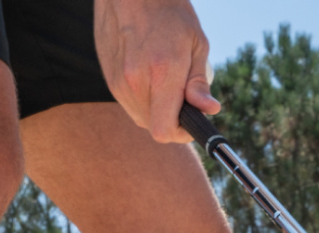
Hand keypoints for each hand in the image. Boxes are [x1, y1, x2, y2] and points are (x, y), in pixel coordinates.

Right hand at [94, 0, 218, 142]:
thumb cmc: (169, 13)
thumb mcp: (195, 44)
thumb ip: (199, 82)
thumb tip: (209, 109)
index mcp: (161, 74)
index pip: (164, 130)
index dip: (181, 133)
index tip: (190, 121)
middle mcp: (135, 81)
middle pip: (153, 126)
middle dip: (171, 119)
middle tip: (181, 97)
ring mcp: (118, 80)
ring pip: (140, 116)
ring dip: (156, 109)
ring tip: (163, 80)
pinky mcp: (109, 76)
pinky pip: (129, 102)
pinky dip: (142, 98)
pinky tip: (148, 74)